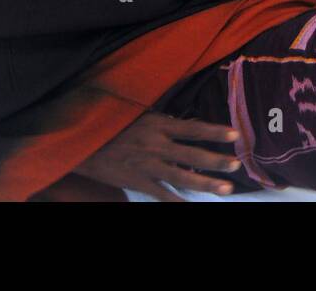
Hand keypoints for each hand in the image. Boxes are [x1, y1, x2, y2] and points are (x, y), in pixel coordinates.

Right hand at [74, 113, 241, 201]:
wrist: (79, 141)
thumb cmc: (108, 120)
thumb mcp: (135, 110)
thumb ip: (160, 117)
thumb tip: (182, 120)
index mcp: (157, 124)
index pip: (194, 128)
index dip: (215, 132)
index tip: (235, 135)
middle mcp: (156, 146)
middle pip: (194, 155)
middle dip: (217, 161)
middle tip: (236, 165)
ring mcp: (147, 166)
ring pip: (183, 177)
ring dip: (206, 183)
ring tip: (226, 188)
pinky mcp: (136, 182)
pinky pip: (161, 194)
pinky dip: (176, 201)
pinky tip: (191, 205)